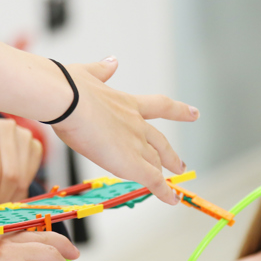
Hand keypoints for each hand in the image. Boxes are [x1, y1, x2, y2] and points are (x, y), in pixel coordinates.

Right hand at [52, 57, 197, 204]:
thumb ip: (101, 70)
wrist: (66, 99)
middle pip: (160, 142)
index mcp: (127, 102)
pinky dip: (164, 192)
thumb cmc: (68, 86)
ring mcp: (135, 143)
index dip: (178, 111)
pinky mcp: (131, 162)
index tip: (194, 113)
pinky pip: (153, 181)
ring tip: (171, 185)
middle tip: (181, 164)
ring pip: (156, 162)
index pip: (159, 106)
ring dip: (163, 173)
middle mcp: (136, 123)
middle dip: (171, 155)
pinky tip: (172, 199)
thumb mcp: (88, 73)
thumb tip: (111, 61)